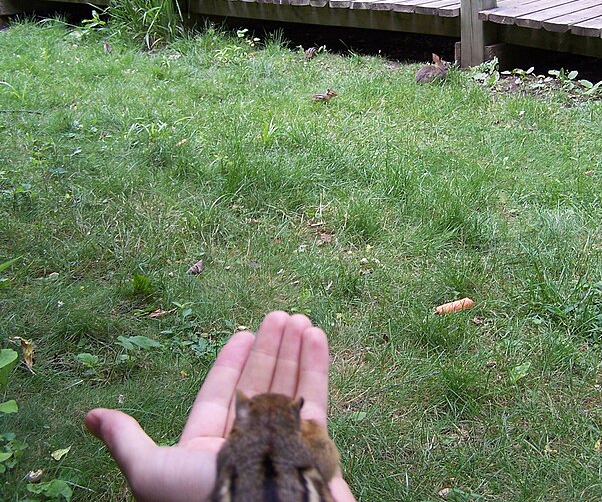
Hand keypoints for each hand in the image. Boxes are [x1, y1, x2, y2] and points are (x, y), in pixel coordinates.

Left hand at [85, 311, 355, 501]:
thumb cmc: (200, 500)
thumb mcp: (151, 470)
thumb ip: (126, 441)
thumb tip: (88, 418)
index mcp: (208, 450)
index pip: (220, 396)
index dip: (231, 363)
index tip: (245, 333)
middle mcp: (247, 444)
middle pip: (259, 384)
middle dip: (270, 349)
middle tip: (280, 315)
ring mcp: (281, 443)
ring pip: (289, 386)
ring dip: (295, 350)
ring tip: (301, 319)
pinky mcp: (314, 445)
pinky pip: (315, 398)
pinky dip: (316, 365)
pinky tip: (316, 336)